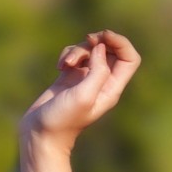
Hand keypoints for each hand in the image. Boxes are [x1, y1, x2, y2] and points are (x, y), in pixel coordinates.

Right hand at [18, 30, 141, 150]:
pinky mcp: (70, 77)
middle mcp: (102, 83)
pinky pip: (75, 55)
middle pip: (111, 50)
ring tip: (66, 64)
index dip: (121, 43)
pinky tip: (59, 67)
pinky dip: (68, 54)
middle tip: (87, 40)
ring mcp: (85, 79)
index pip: (130, 59)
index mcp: (112, 89)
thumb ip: (97, 71)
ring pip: (90, 50)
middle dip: (99, 41)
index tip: (104, 37)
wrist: (41, 133)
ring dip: (78, 49)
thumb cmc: (63, 120)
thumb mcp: (84, 96)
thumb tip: (100, 48)